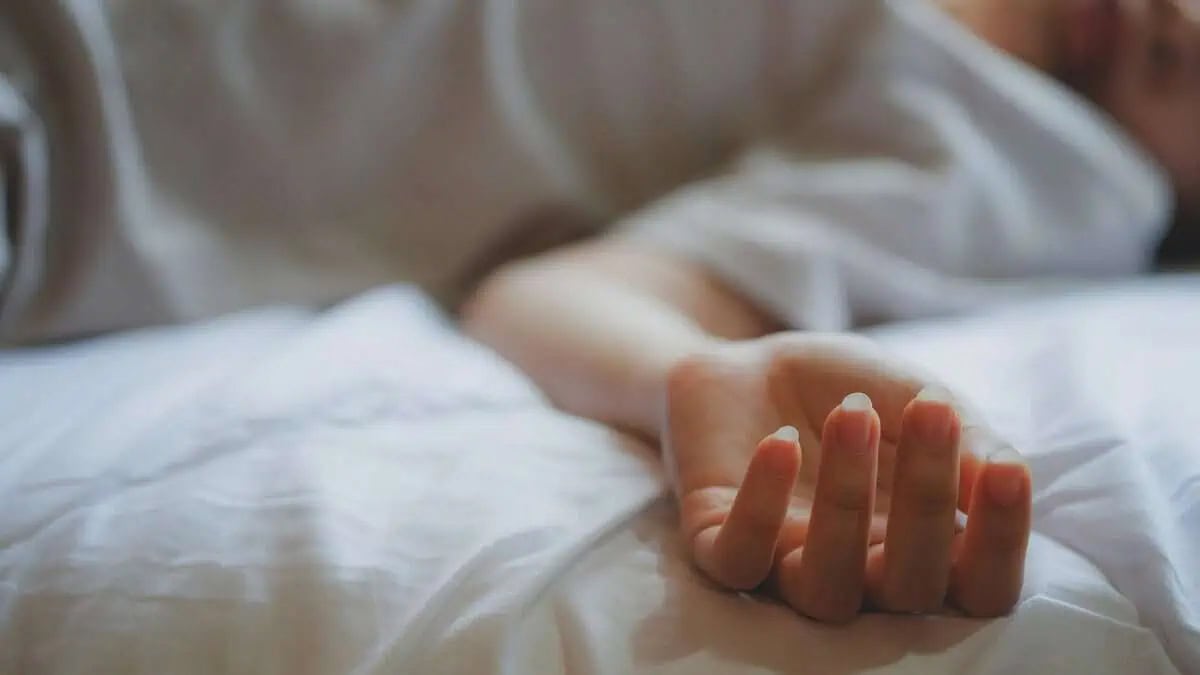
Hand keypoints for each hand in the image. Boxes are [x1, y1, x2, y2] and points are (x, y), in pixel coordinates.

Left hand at [664, 333, 1031, 621]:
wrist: (750, 364)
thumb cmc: (847, 389)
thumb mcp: (915, 395)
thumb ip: (963, 436)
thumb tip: (1002, 472)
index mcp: (921, 549)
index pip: (980, 585)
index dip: (1001, 543)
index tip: (1008, 471)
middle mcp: (860, 574)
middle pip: (908, 591)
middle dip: (926, 501)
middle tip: (931, 410)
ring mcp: (786, 566)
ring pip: (825, 590)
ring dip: (844, 504)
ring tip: (855, 414)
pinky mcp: (716, 544)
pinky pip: (736, 559)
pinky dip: (757, 507)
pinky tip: (781, 444)